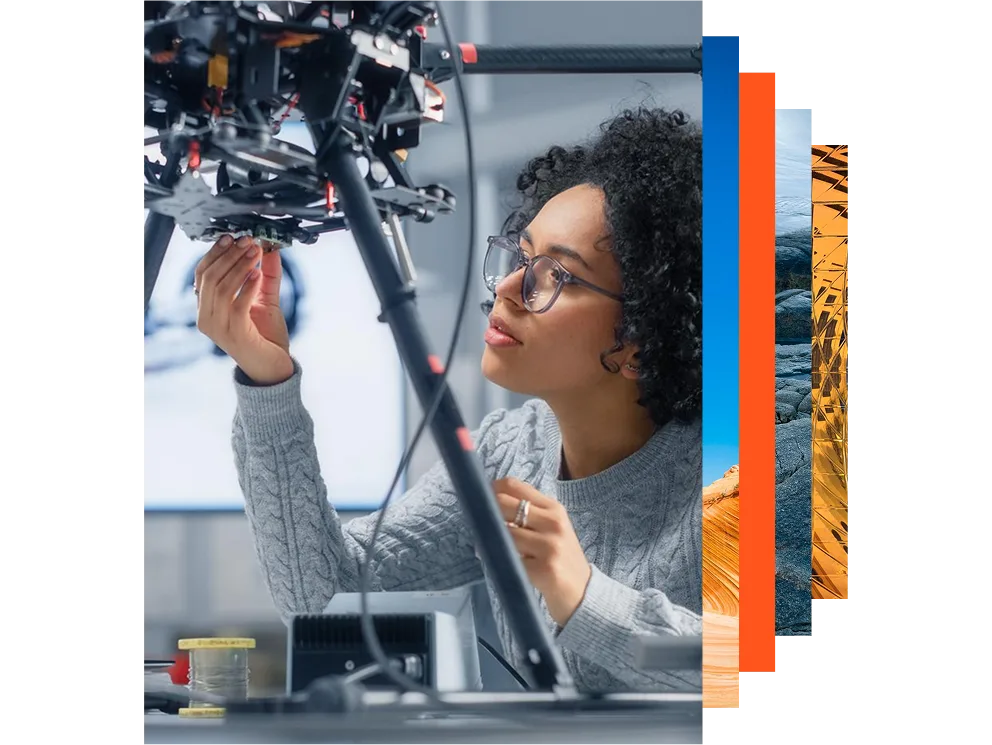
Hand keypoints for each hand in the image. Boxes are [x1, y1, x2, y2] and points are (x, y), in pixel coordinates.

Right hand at [195, 235, 294, 384]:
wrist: (273, 366)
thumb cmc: (265, 336)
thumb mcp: (265, 299)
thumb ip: (267, 274)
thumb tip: (270, 248)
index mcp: (206, 308)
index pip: (202, 274)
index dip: (216, 253)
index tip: (232, 237)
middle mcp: (206, 318)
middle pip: (210, 277)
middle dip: (229, 255)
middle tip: (247, 241)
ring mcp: (218, 327)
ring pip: (221, 288)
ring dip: (239, 266)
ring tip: (255, 252)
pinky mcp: (234, 333)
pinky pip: (237, 304)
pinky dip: (247, 287)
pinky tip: (258, 274)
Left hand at [493, 477, 592, 627]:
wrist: (583, 593)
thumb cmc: (561, 558)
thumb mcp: (552, 529)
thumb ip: (528, 514)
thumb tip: (489, 504)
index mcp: (553, 508)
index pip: (514, 486)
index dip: (491, 490)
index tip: (481, 499)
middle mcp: (553, 522)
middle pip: (505, 504)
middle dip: (487, 513)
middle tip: (480, 525)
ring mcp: (550, 546)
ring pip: (504, 532)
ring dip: (490, 540)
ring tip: (490, 547)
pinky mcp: (544, 569)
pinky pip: (508, 558)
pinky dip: (497, 560)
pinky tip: (501, 563)